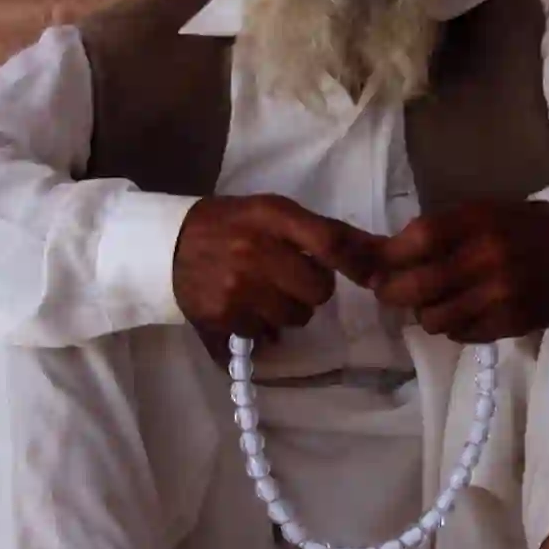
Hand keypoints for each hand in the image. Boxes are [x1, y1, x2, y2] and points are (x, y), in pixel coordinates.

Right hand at [172, 196, 383, 344]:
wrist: (166, 246)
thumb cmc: (229, 225)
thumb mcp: (272, 213)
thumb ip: (324, 231)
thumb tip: (382, 252)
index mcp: (271, 217)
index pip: (329, 242)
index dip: (358, 263)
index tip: (372, 278)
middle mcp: (255, 252)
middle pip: (318, 291)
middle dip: (310, 289)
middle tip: (288, 278)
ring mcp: (237, 289)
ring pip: (296, 318)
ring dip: (286, 310)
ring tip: (262, 292)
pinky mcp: (222, 318)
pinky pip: (266, 335)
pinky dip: (260, 326)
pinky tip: (242, 307)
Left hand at [372, 201, 548, 343]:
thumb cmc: (523, 227)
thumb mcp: (481, 213)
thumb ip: (437, 231)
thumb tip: (378, 256)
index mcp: (477, 221)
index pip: (416, 240)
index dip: (387, 256)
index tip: (378, 264)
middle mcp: (487, 258)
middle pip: (414, 287)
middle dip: (391, 292)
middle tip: (390, 290)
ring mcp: (500, 296)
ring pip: (433, 320)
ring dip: (425, 312)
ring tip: (438, 299)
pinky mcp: (511, 324)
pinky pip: (460, 335)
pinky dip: (454, 326)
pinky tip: (467, 310)